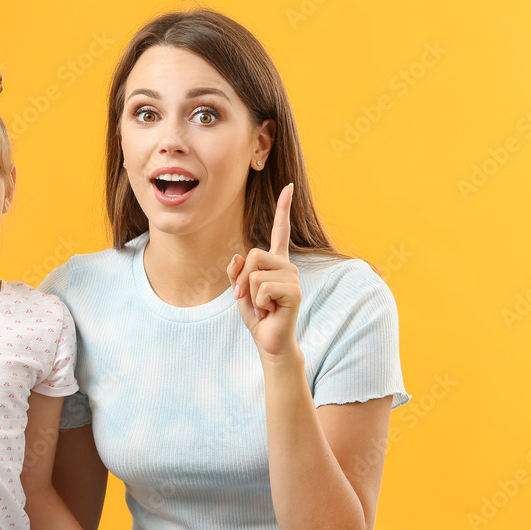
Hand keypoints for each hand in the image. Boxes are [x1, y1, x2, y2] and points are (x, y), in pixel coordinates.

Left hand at [227, 183, 302, 358]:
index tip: (288, 187)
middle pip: (253, 254)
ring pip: (255, 272)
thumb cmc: (257, 317)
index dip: (283, 209)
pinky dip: (258, 304)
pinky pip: (262, 288)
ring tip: (263, 307)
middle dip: (242, 279)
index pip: (279, 231)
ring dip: (250, 294)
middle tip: (247, 299)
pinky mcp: (294, 291)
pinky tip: (269, 311)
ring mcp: (292, 278)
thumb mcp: (240, 292)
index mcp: (275, 263)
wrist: (270, 341)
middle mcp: (287, 266)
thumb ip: (236, 273)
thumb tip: (236, 257)